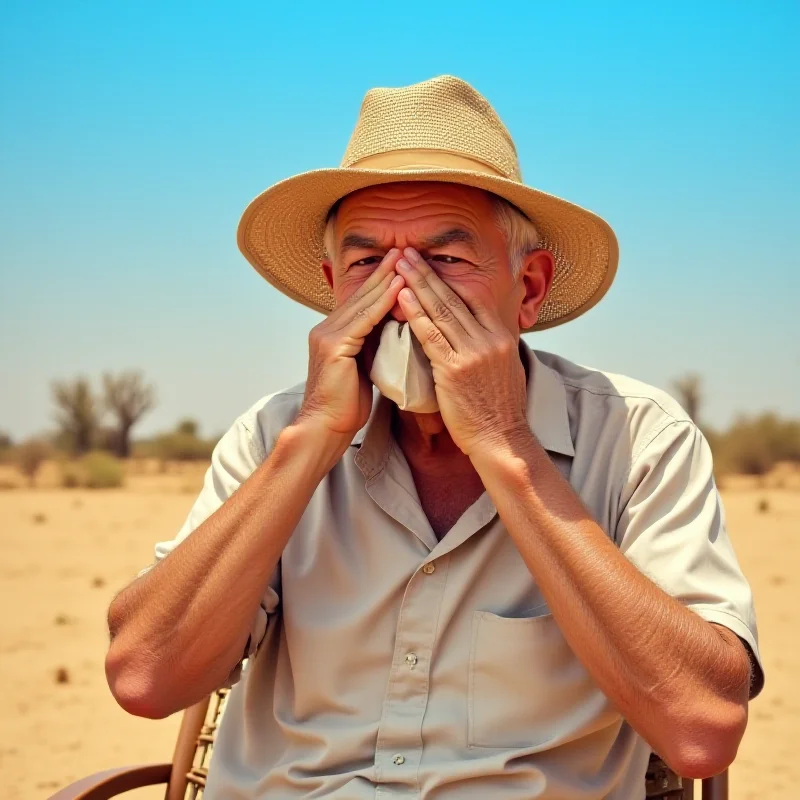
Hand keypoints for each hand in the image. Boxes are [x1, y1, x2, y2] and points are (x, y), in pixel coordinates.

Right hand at [296, 249, 404, 442]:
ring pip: (363, 303)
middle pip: (361, 295)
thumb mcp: (361, 369)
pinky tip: (399, 288)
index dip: (381, 282)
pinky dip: (383, 302)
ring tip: (405, 259)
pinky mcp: (334, 347)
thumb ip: (372, 347)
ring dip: (386, 279)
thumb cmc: (346, 406)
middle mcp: (325, 329)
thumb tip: (394, 332)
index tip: (401, 264)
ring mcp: (327, 336)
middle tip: (404, 248)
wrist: (325, 429)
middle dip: (384, 271)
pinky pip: (364, 319)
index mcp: (332, 334)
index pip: (361, 302)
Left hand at [396, 248, 528, 456]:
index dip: (447, 278)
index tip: (427, 262)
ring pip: (441, 309)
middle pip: (454, 297)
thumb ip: (488, 347)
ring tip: (399, 263)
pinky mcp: (456, 369)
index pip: (471, 297)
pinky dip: (415, 313)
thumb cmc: (496, 411)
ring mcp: (474, 352)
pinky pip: (431, 334)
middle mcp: (490, 338)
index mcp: (501, 336)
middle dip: (427, 272)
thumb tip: (474, 334)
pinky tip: (401, 296)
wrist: (501, 440)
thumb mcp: (502, 370)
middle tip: (407, 251)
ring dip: (417, 282)